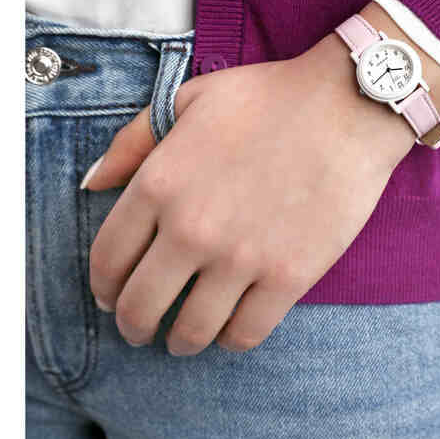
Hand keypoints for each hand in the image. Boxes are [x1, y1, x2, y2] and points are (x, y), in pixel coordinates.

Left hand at [84, 2, 439, 355]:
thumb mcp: (190, 99)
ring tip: (183, 337)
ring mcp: (240, 257)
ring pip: (190, 331)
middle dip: (133, 325)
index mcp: (159, 183)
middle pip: (139, 307)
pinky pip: (245, 334)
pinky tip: (230, 328)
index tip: (111, 295)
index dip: (103, 286)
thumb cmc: (268, 97)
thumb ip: (133, 140)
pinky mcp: (287, 276)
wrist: (346, 105)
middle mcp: (191, 228)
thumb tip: (93, 183)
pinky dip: (230, 340)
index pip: (107, 259)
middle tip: (141, 327)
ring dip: (179, 341)